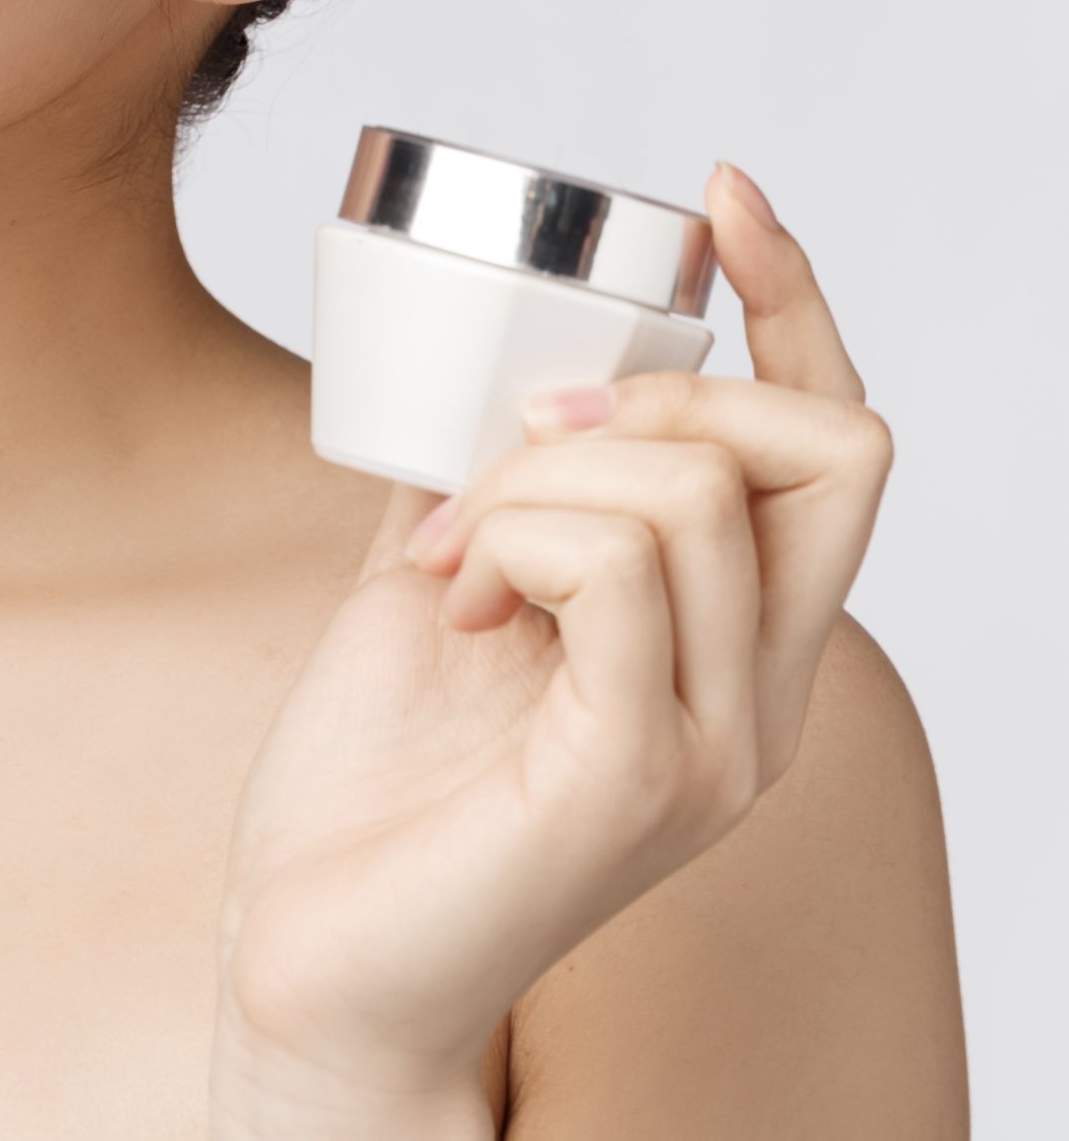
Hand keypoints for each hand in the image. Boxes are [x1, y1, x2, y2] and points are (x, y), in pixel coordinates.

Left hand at [211, 160, 892, 1107]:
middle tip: (510, 444)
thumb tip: (483, 357)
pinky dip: (515, 537)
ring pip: (692, 490)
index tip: (718, 197)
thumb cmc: (375, 780)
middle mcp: (758, 694)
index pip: (836, 443)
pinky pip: (617, 571)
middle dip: (650, 393)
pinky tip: (457, 598)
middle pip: (822, 445)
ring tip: (449, 556)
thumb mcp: (444, 576)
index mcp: (730, 642)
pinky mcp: (635, 777)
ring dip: (532, 476)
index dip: (798, 301)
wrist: (312, 950)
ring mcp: (712, 744)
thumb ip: (489, 477)